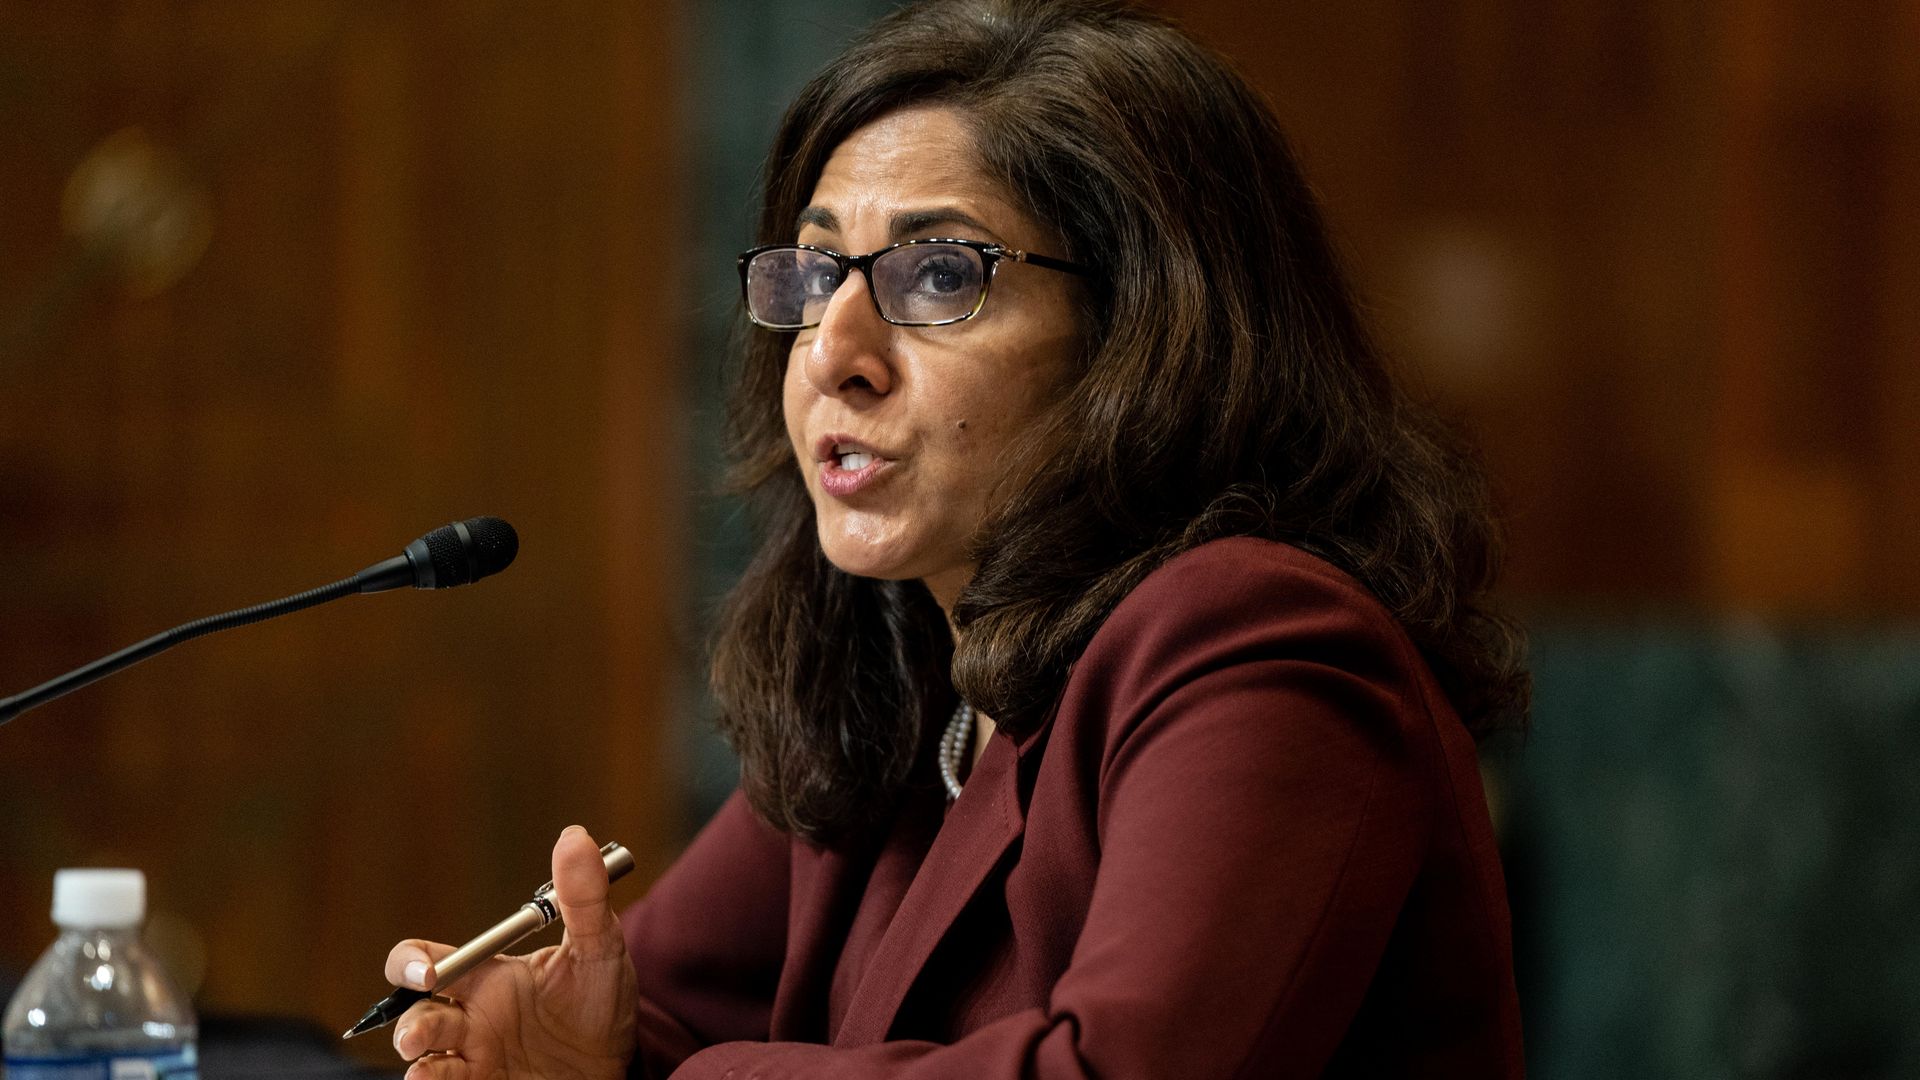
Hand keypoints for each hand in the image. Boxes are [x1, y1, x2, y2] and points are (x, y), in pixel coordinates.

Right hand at [385, 825, 638, 1079]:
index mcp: (487, 976)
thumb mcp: (600, 947)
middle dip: (408, 1020)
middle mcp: (471, 1016)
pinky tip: (440, 1079)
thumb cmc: (602, 1001)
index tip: (430, 974)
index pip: (427, 962)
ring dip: (417, 1061)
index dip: (413, 964)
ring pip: (421, 1056)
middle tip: (419, 1033)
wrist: (620, 1062)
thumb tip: (573, 835)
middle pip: (412, 1011)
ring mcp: (474, 1056)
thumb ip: (584, 897)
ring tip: (425, 1069)